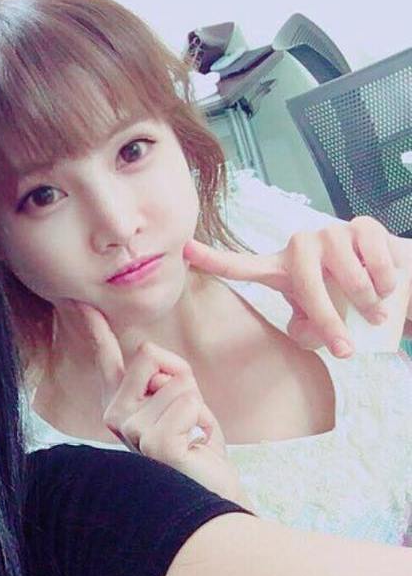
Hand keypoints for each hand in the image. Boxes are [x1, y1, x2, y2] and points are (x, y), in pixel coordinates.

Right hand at [76, 302, 246, 504]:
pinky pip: (189, 404)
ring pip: (178, 382)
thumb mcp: (183, 399)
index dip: (91, 325)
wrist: (213, 499)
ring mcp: (131, 432)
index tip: (74, 299)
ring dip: (197, 406)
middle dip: (181, 375)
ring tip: (192, 436)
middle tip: (187, 414)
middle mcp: (114, 416)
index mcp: (119, 402)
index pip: (104, 356)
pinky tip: (196, 447)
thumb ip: (167, 375)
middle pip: (148, 352)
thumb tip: (151, 353)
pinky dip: (204, 421)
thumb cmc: (199, 449)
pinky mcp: (155, 445)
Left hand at [185, 217, 411, 357]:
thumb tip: (313, 337)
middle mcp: (298, 246)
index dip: (211, 259)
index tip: (184, 249)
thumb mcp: (319, 324)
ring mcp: (329, 232)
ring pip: (351, 281)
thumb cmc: (344, 302)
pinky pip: (377, 266)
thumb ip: (308, 334)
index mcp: (279, 269)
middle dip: (331, 323)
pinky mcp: (362, 226)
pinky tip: (386, 283)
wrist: (391, 278)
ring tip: (373, 308)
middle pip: (309, 290)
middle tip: (347, 348)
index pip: (240, 265)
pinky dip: (388, 285)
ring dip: (370, 305)